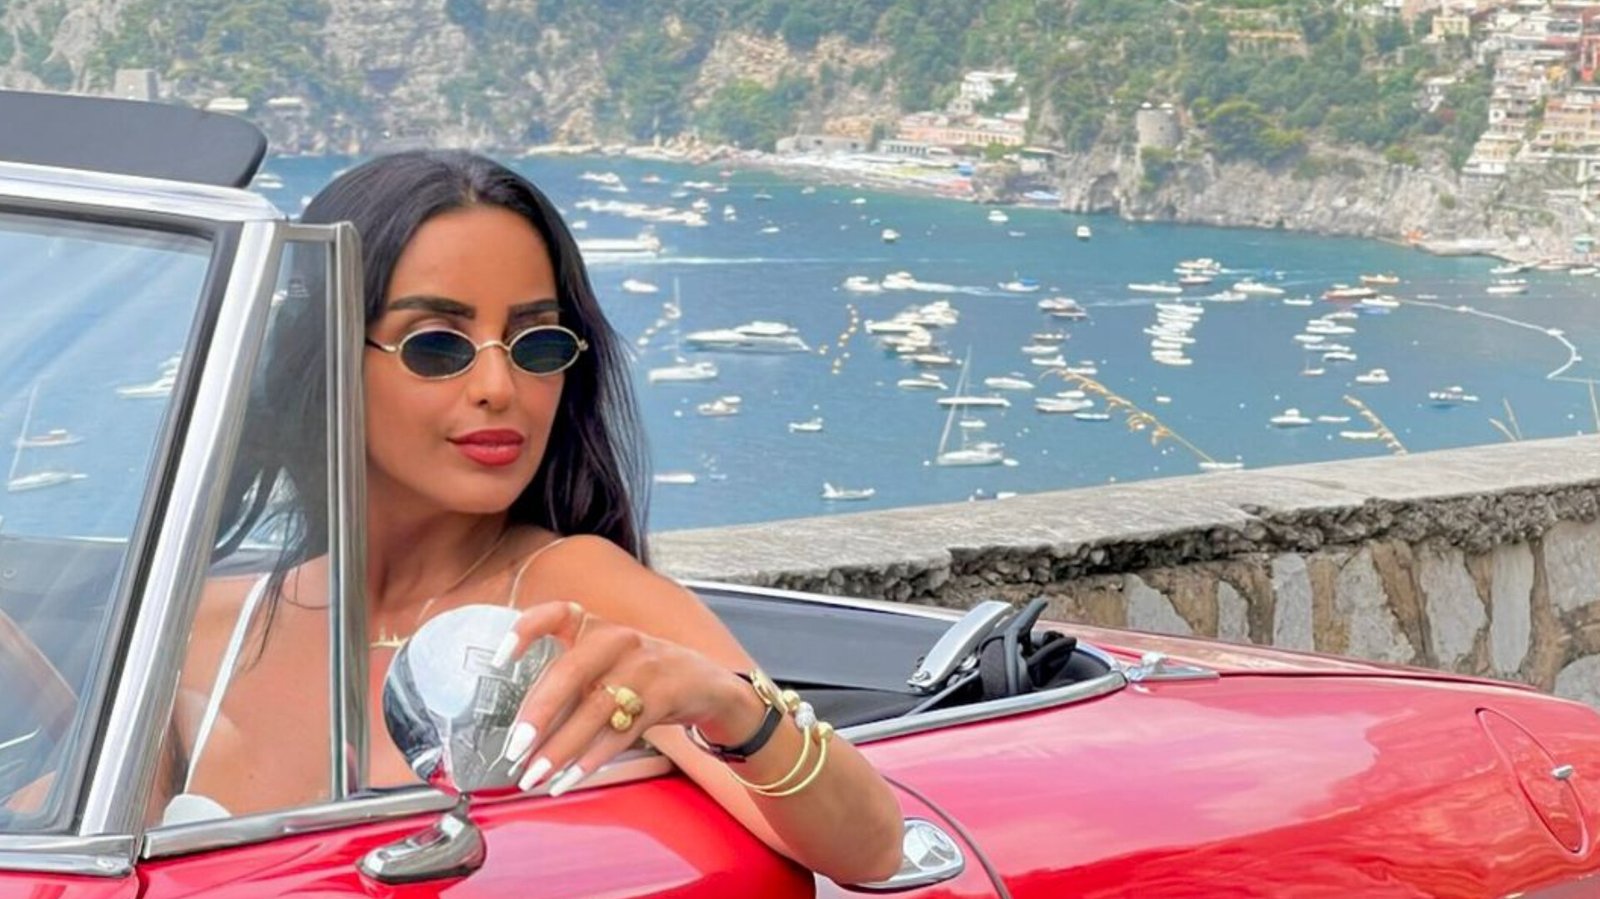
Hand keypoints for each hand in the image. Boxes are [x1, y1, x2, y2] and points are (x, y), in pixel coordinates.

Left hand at [492, 601, 758, 795]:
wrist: (705, 684)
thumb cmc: (641, 674)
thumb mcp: (606, 661)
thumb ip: (567, 681)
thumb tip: (520, 730)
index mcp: (595, 627)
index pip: (554, 613)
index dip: (525, 631)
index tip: (501, 660)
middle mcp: (618, 639)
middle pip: (570, 672)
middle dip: (539, 714)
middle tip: (513, 749)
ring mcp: (644, 666)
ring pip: (594, 710)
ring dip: (561, 748)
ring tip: (534, 776)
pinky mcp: (664, 696)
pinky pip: (621, 732)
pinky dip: (591, 759)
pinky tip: (569, 779)